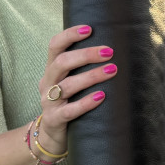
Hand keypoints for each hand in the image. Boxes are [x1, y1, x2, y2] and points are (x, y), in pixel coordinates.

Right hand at [37, 25, 116, 153]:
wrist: (51, 136)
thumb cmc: (69, 101)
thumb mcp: (70, 80)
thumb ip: (83, 66)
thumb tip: (116, 47)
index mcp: (52, 69)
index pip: (55, 46)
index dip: (70, 35)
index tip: (90, 29)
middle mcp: (48, 82)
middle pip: (62, 63)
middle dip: (86, 55)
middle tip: (109, 52)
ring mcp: (48, 102)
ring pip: (67, 86)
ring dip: (91, 76)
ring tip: (112, 70)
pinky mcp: (55, 120)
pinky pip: (69, 110)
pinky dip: (86, 102)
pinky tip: (101, 96)